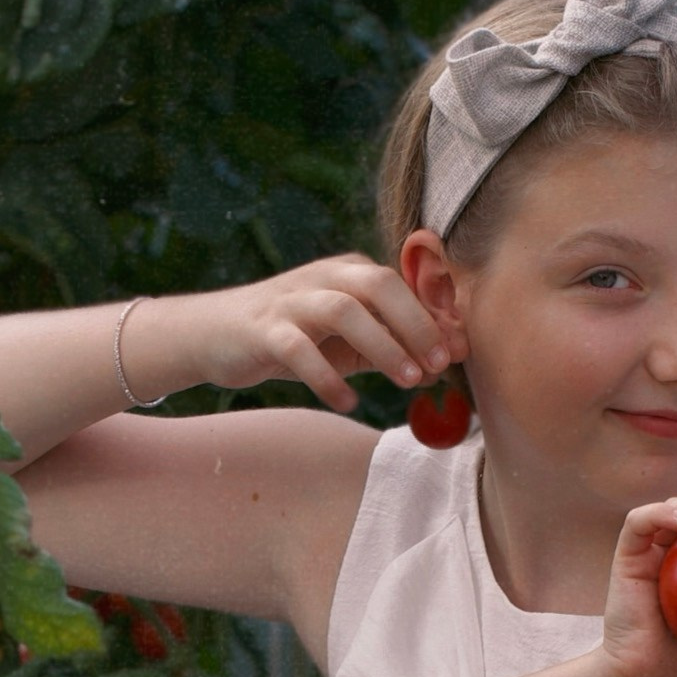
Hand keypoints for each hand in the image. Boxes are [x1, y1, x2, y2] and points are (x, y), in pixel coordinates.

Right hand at [168, 257, 451, 413]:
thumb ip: (390, 343)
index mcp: (348, 274)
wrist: (215, 335)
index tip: (460, 352)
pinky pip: (298, 349)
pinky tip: (347, 402)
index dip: (434, 316)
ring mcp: (291, 301)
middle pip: (378, 284)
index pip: (401, 285)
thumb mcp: (346, 339)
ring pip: (343, 310)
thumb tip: (446, 360)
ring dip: (383, 345)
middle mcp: (323, 279)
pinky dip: (326, 377)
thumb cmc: (292, 338)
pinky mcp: (263, 330)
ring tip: (408, 381)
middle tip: (440, 364)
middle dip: (415, 323)